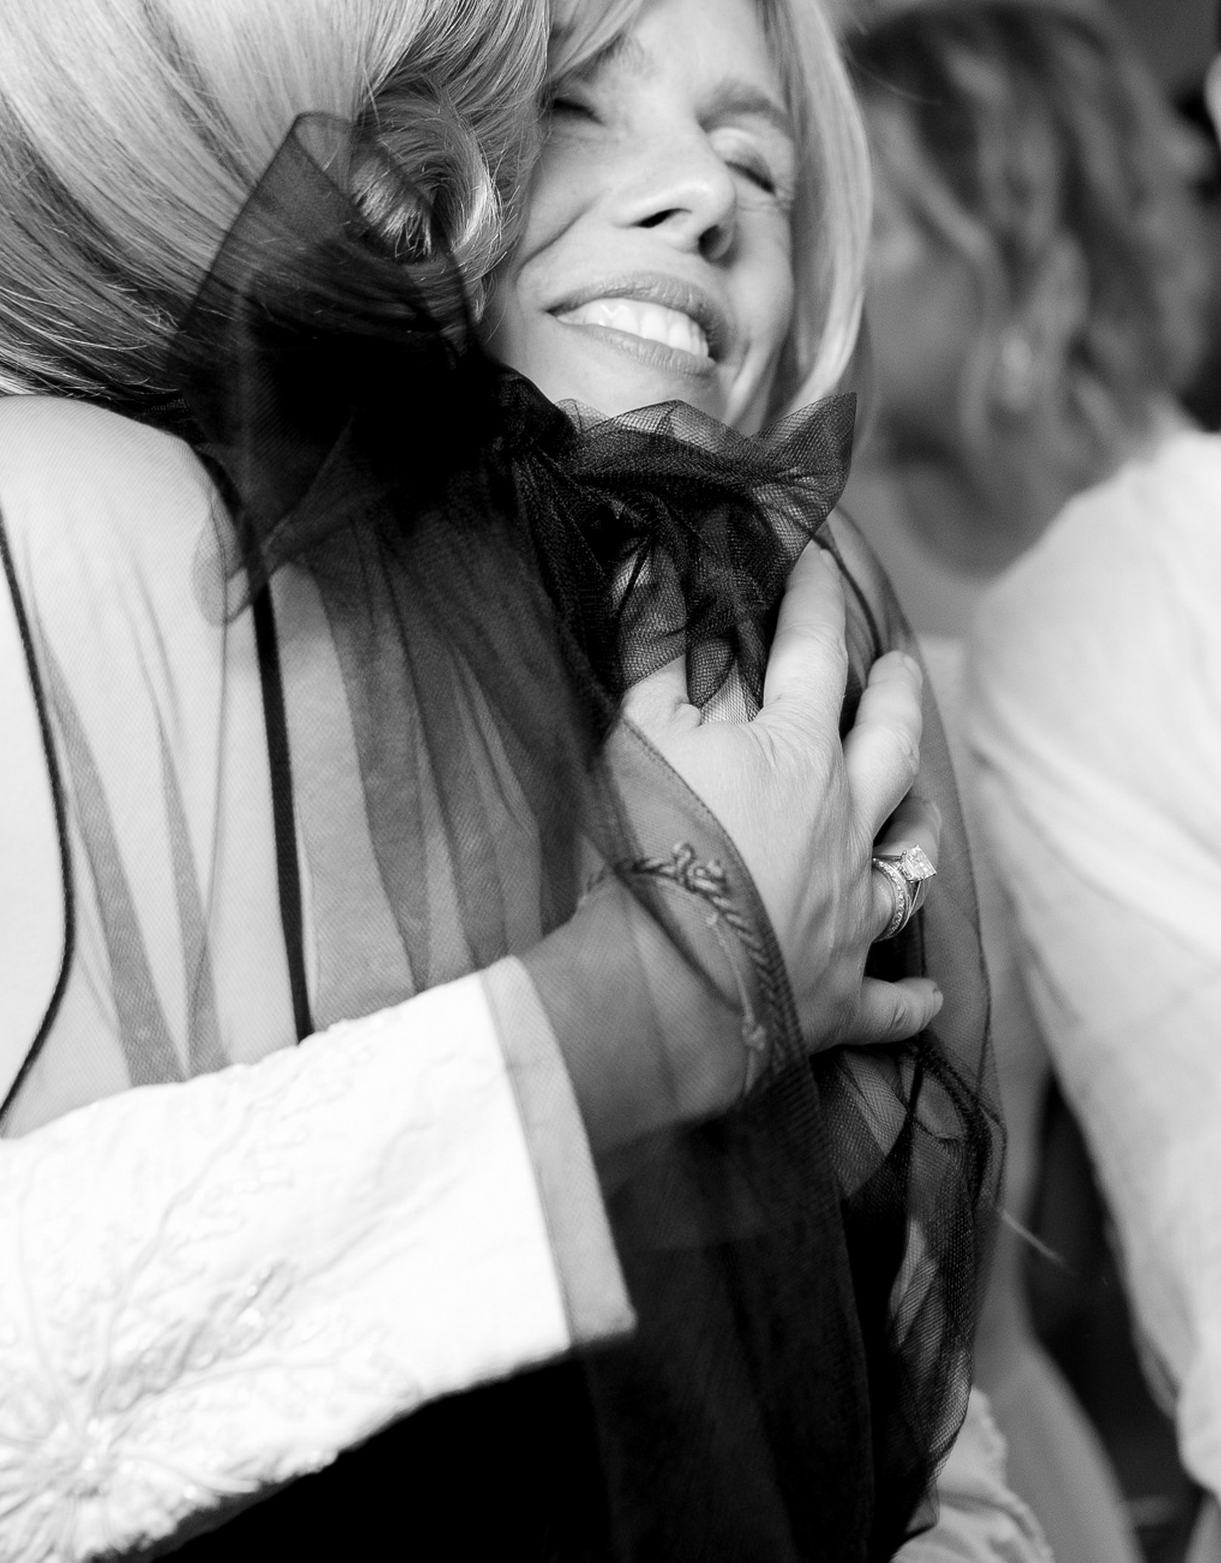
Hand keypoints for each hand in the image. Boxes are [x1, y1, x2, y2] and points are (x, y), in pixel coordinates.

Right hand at [620, 543, 940, 1053]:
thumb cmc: (645, 849)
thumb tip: (654, 562)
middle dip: (897, 699)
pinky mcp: (840, 992)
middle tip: (902, 670)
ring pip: (910, 861)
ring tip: (927, 808)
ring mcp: (851, 910)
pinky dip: (910, 999)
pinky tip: (927, 998)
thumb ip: (650, 645)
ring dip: (922, 830)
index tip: (817, 562)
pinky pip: (892, 1001)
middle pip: (890, 747)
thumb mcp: (635, 730)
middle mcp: (844, 824)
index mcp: (797, 752)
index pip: (813, 653)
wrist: (660, 984)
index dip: (813, 601)